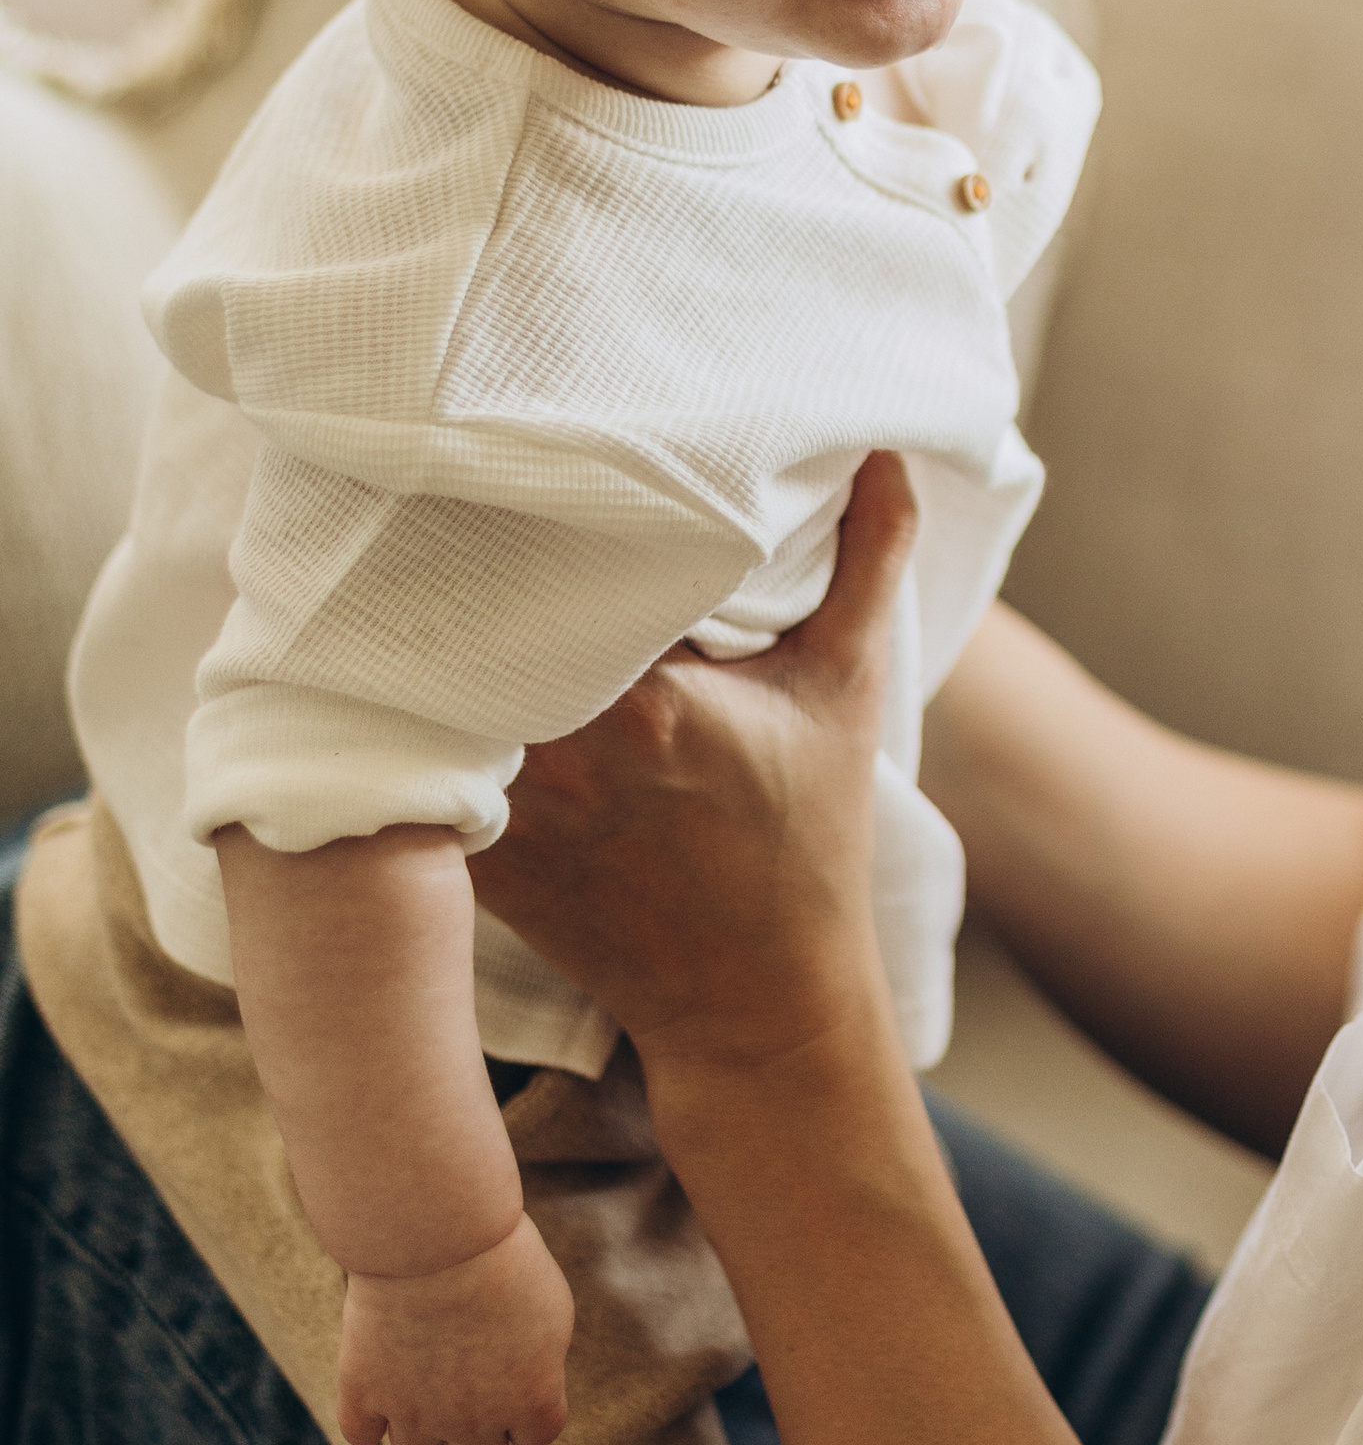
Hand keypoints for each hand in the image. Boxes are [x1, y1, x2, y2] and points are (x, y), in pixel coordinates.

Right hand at [337, 1209, 574, 1444]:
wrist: (439, 1236)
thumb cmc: (503, 1258)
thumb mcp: (550, 1309)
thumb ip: (539, 1363)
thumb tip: (520, 1385)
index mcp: (533, 1401)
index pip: (535, 1436)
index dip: (524, 1401)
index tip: (512, 1362)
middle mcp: (476, 1422)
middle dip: (475, 1421)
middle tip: (465, 1369)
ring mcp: (416, 1414)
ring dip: (421, 1421)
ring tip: (420, 1368)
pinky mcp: (364, 1395)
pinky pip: (362, 1434)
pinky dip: (367, 1413)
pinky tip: (378, 1373)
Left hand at [469, 448, 917, 1073]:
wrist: (754, 1000)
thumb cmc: (808, 839)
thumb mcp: (846, 689)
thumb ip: (867, 559)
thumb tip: (880, 447)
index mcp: (651, 695)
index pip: (572, 556)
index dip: (550, 495)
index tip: (539, 445)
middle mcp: (564, 747)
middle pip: (487, 605)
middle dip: (475, 543)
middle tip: (455, 469)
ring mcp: (509, 803)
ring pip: (436, 674)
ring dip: (433, 618)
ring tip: (416, 544)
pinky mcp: (473, 848)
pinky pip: (414, 756)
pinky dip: (409, 709)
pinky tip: (399, 656)